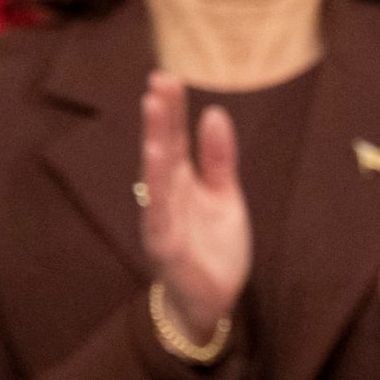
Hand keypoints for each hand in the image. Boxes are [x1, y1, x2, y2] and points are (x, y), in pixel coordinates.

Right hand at [140, 72, 249, 337]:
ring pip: (157, 174)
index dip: (173, 110)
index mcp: (182, 182)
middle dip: (162, 115)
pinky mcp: (166, 244)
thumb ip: (219, 159)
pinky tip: (156, 162)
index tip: (169, 77)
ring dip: (155, 140)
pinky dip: (158, 188)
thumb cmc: (213, 247)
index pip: (176, 139)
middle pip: (164, 148)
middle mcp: (166, 195)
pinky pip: (160, 212)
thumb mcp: (224, 196)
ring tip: (154, 108)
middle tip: (160, 79)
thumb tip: (214, 113)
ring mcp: (163, 218)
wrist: (211, 302)